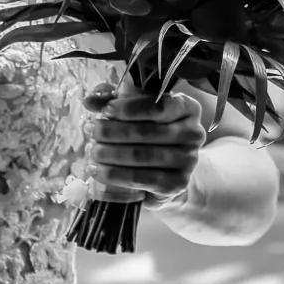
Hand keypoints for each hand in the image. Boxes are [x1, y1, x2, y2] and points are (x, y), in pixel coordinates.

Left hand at [83, 80, 205, 206]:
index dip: (128, 108)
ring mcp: (188, 160)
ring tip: (92, 151)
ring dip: (110, 154)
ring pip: (142, 156)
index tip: (105, 111)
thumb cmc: (147, 131)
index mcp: (187, 108)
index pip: (159, 106)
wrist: (163, 170)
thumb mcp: (132, 109)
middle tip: (90, 131)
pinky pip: (142, 179)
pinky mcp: (177, 183)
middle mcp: (193, 133)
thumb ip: (113, 99)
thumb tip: (90, 101)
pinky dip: (115, 175)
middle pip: (146, 132)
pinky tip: (98, 171)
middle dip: (111, 132)